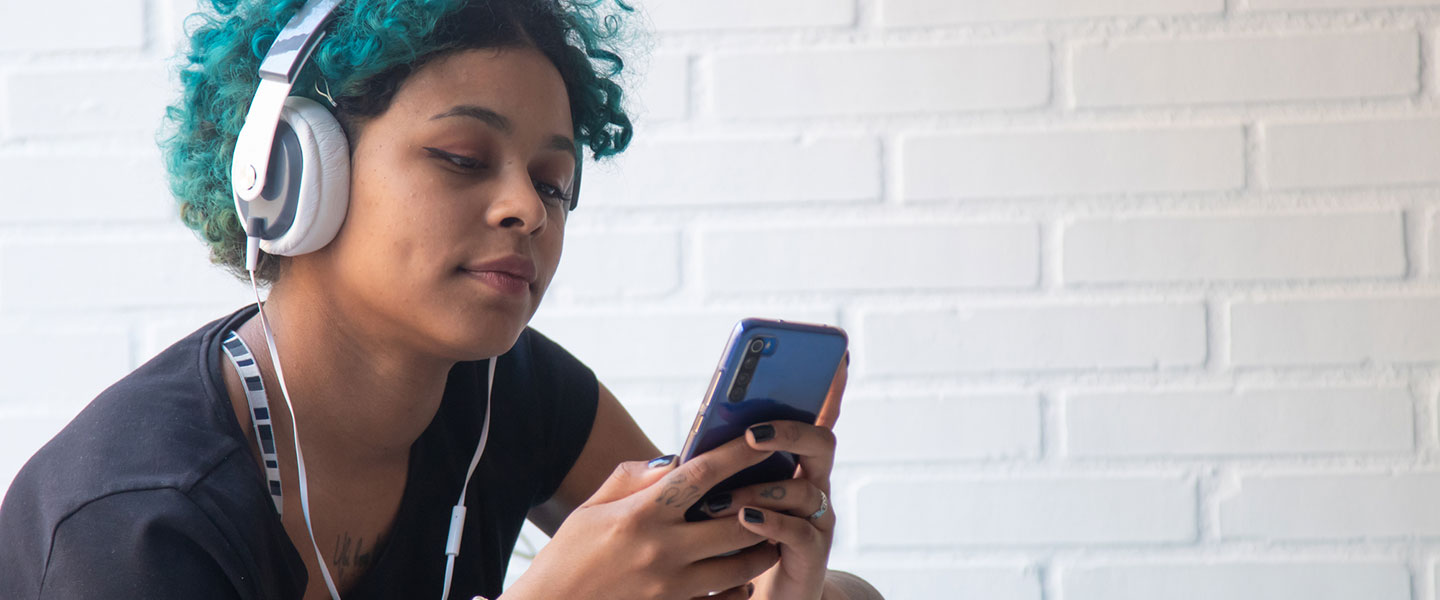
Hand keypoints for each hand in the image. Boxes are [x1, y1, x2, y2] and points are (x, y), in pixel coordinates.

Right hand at [505, 437, 786, 598]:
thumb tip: (673, 460)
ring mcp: (672, 589)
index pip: (702, 475)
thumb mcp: (590, 510)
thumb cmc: (566, 558)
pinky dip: (740, 589)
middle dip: (762, 507)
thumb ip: (632, 480)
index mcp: (641, 516)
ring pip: (741, 567)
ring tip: (765, 535)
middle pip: (737, 523)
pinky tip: (740, 578)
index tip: (761, 438)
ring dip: (759, 549)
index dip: (736, 453)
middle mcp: (662, 551)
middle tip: (776, 495)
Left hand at [702, 354, 848, 599]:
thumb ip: (716, 469)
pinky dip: (771, 522)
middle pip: (820, 442)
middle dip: (788, 431)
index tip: (835, 358)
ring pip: (803, 489)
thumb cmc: (734, 539)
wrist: (759, 594)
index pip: (816, 417)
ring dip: (762, 488)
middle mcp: (813, 483)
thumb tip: (689, 443)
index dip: (830, 389)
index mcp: (794, 462)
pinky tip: (746, 520)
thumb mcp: (724, 495)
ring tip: (725, 498)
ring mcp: (817, 517)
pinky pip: (800, 531)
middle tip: (751, 434)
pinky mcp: (812, 552)